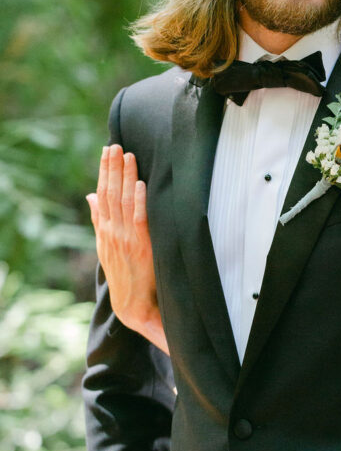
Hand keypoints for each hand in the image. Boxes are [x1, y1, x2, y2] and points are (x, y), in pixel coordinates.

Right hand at [86, 145, 168, 354]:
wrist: (132, 305)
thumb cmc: (123, 275)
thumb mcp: (105, 246)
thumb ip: (98, 220)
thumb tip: (90, 196)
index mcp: (104, 230)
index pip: (102, 194)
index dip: (104, 171)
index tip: (107, 151)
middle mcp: (112, 231)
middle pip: (110, 193)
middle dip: (112, 168)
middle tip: (115, 145)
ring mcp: (125, 238)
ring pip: (123, 201)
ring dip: (125, 177)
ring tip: (127, 155)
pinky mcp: (141, 246)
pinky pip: (140, 218)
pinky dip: (139, 200)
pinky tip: (140, 184)